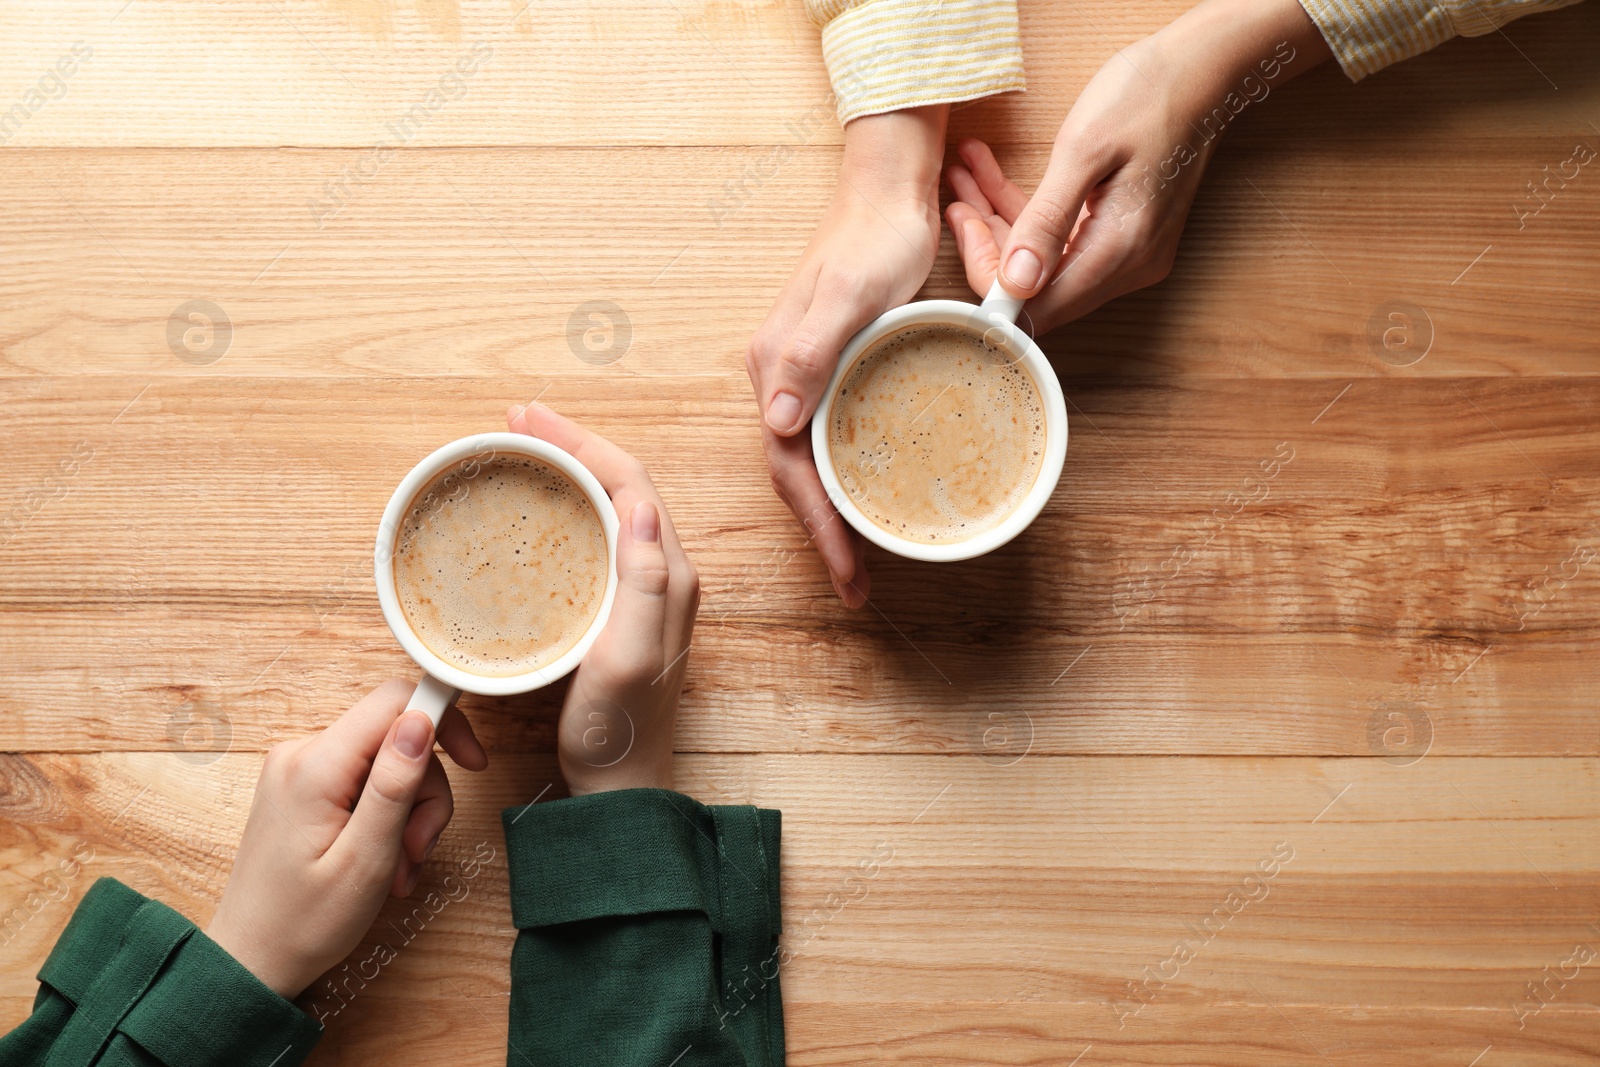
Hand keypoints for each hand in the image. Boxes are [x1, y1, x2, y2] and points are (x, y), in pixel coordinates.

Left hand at [207, 680, 487, 998]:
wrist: (251, 960)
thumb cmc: (304, 923)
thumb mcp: (366, 858)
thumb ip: (394, 784)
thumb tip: (422, 718)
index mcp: (315, 765)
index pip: (395, 701)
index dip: (444, 721)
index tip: (472, 762)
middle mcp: (302, 753)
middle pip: (396, 738)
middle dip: (423, 793)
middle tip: (417, 849)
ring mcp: (299, 769)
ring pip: (386, 763)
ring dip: (406, 814)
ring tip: (397, 868)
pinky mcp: (303, 786)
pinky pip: (363, 781)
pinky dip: (384, 817)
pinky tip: (382, 859)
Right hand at [507, 402, 699, 795]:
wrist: (621, 783)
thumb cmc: (619, 727)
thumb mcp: (629, 655)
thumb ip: (645, 583)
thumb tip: (643, 508)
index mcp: (670, 574)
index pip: (630, 482)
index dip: (582, 442)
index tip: (529, 420)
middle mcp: (665, 573)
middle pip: (622, 482)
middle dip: (574, 443)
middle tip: (518, 421)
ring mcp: (644, 590)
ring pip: (612, 505)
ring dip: (572, 468)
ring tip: (526, 447)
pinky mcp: (621, 608)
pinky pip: (600, 535)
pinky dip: (570, 506)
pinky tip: (541, 508)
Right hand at [746, 105, 947, 606]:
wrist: (887, 192)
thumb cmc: (876, 239)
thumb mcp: (850, 295)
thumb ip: (810, 353)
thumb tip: (777, 421)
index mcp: (776, 368)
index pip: (788, 467)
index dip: (819, 527)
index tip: (848, 575)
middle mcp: (780, 378)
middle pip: (794, 474)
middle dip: (823, 535)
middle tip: (857, 586)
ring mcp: (802, 373)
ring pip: (809, 460)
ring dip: (831, 512)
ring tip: (860, 557)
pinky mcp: (828, 366)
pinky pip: (827, 436)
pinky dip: (843, 476)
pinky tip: (867, 493)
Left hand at [946, 0, 1329, 334]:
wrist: (1203, 69)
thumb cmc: (1149, 95)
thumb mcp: (1085, 150)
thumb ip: (1047, 220)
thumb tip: (1015, 284)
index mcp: (1119, 252)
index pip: (1037, 306)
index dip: (991, 283)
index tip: (963, 230)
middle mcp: (1128, 267)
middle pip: (1039, 289)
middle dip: (990, 247)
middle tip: (957, 199)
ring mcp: (1128, 254)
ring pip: (1046, 262)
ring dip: (1002, 224)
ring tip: (966, 178)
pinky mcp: (1123, 235)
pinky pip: (1064, 240)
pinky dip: (1028, 215)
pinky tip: (993, 179)